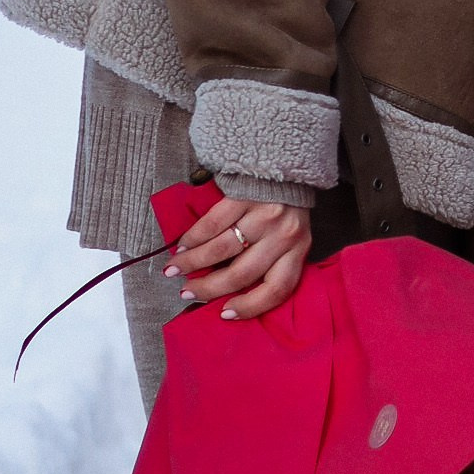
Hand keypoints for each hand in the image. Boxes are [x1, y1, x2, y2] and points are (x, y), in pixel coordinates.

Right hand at [169, 196, 312, 321]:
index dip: (250, 306)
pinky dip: (194, 238)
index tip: (225, 314)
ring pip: (221, 249)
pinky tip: (183, 245)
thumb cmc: (285, 206)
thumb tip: (230, 289)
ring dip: (193, 263)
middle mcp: (283, 235)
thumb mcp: (290, 235)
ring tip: (175, 269)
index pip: (277, 288)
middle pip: (241, 273)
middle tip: (187, 292)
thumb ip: (271, 259)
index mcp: (298, 249)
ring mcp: (263, 214)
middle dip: (208, 288)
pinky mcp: (244, 195)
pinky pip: (213, 223)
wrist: (286, 159)